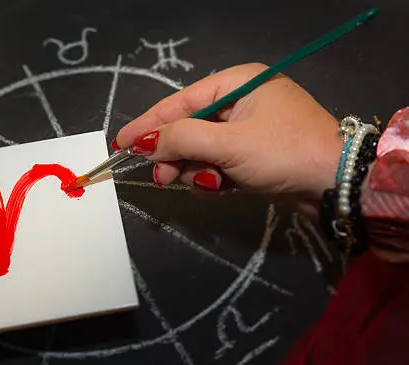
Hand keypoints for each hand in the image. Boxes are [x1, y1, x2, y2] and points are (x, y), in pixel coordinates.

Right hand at [113, 63, 342, 218]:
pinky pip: (215, 164)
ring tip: (205, 184)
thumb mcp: (229, 144)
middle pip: (187, 128)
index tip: (120, 143)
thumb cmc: (284, 153)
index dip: (148, 124)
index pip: (180, 102)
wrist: (336, 187)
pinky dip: (211, 178)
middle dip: (175, 155)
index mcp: (237, 83)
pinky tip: (219, 188)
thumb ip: (182, 140)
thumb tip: (142, 143)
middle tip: (162, 178)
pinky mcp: (249, 156)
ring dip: (194, 170)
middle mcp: (239, 102)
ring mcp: (245, 131)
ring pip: (199, 150)